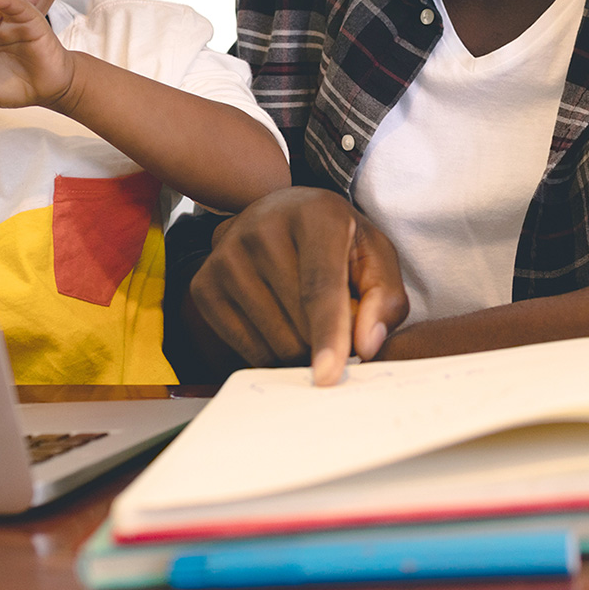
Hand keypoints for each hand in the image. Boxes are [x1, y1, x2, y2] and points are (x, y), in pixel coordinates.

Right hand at [189, 187, 408, 385]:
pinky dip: (271, 354)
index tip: (328, 376)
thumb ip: (384, 301)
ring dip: (301, 351)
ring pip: (273, 341)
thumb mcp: (376, 258)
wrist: (282, 217)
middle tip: (336, 328)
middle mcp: (261, 228)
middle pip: (298, 322)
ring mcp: (225, 256)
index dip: (328, 334)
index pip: (320, 286)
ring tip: (308, 322)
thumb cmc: (338, 242)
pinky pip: (245, 347)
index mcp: (315, 213)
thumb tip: (365, 346)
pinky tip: (281, 327)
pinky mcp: (203, 284)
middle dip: (326, 344)